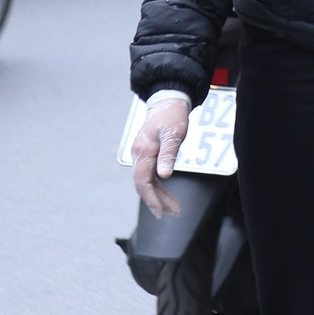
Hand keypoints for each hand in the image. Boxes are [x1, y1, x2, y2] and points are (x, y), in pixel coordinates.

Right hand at [131, 94, 191, 218]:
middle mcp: (139, 154)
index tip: (161, 212)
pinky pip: (150, 175)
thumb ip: (168, 154)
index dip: (151, 198)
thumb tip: (164, 176)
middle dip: (157, 201)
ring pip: (147, 181)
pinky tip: (166, 194)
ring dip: (159, 195)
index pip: (143, 181)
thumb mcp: (174, 134)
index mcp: (143, 150)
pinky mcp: (147, 154)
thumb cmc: (172, 115)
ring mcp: (142, 154)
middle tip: (171, 213)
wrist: (168, 101)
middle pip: (144, 184)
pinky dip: (159, 186)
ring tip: (174, 208)